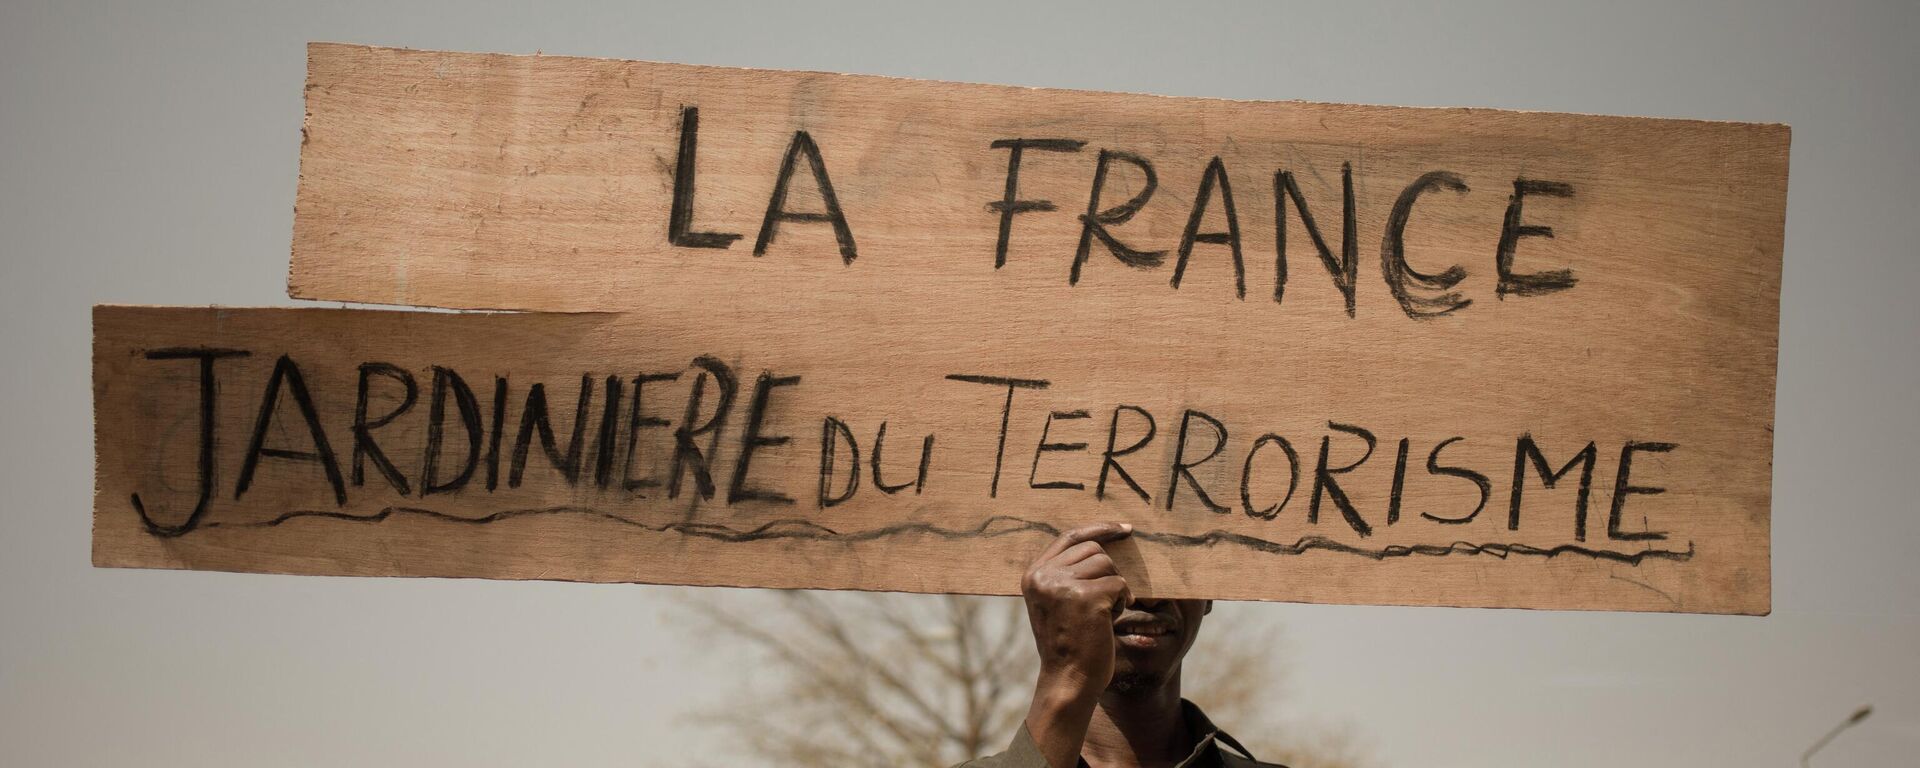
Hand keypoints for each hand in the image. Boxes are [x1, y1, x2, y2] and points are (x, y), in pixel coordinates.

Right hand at [1019, 522, 1132, 766]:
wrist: (1067, 680)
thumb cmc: (1068, 644)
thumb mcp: (1055, 602)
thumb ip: (1065, 573)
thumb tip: (1101, 542)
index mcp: (1033, 574)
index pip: (1070, 537)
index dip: (1100, 529)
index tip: (1124, 529)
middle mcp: (1044, 576)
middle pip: (1094, 550)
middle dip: (1108, 572)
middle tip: (1103, 601)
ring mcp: (1063, 585)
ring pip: (1108, 565)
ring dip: (1114, 588)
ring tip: (1102, 614)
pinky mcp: (1087, 598)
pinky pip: (1119, 584)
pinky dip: (1122, 602)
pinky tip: (1109, 621)